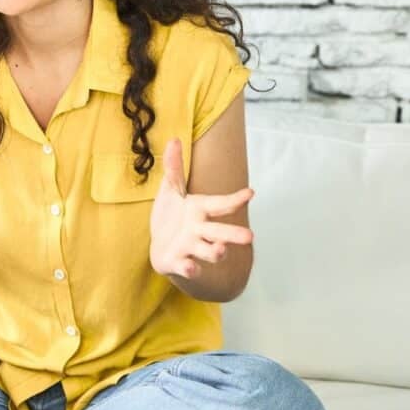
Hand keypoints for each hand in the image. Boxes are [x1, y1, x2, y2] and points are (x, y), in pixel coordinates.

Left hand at [149, 137, 253, 281]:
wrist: (159, 246)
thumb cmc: (170, 217)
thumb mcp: (170, 190)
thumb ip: (174, 168)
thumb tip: (173, 139)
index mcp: (200, 210)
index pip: (221, 204)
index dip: (235, 199)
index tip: (250, 192)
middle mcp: (200, 230)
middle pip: (221, 232)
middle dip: (234, 234)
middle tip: (249, 236)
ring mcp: (191, 248)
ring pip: (209, 252)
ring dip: (216, 252)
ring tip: (221, 250)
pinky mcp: (179, 262)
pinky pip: (186, 268)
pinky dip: (190, 269)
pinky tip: (191, 267)